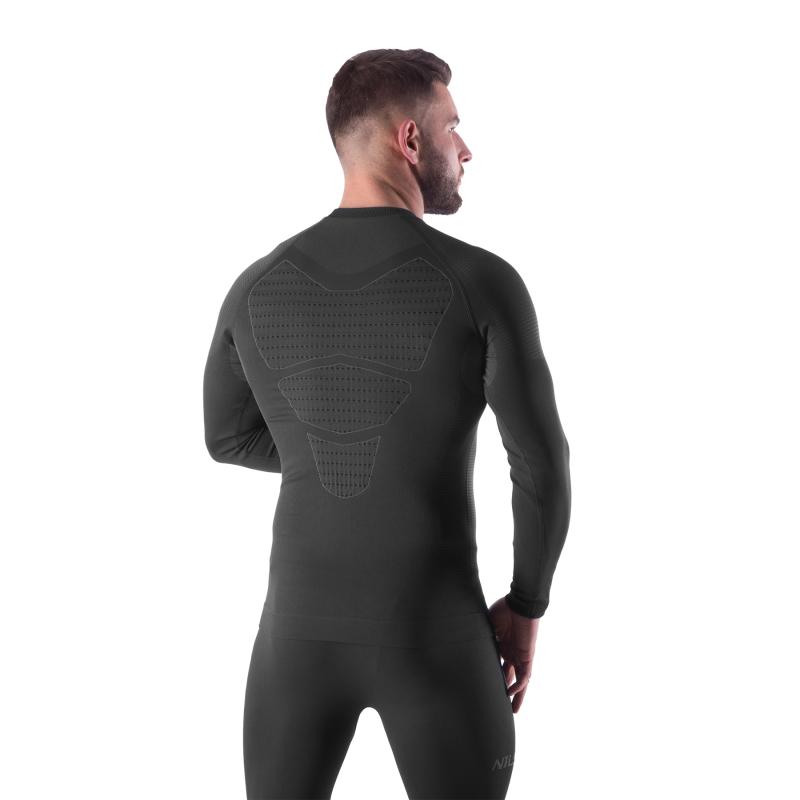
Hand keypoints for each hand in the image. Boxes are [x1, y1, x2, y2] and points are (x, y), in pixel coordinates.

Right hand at [487, 596, 538, 712]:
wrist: (519, 603)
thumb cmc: (504, 610)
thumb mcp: (488, 625)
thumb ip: (482, 636)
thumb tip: (465, 641)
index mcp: (502, 646)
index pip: (498, 667)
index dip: (495, 678)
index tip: (487, 688)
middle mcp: (512, 653)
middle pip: (510, 677)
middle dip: (507, 692)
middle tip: (503, 707)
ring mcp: (520, 656)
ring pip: (520, 681)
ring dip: (517, 695)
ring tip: (513, 710)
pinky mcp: (527, 656)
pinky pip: (524, 675)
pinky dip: (518, 685)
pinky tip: (510, 692)